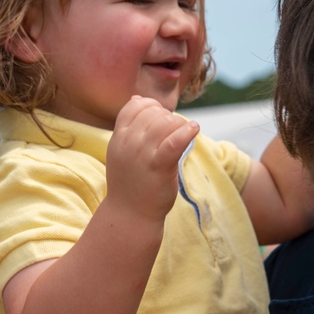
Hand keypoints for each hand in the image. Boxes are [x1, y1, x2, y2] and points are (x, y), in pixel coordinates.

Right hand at [105, 96, 198, 223]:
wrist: (130, 215)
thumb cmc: (130, 182)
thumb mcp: (122, 150)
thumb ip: (129, 126)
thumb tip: (138, 98)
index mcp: (118, 137)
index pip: (135, 105)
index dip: (152, 106)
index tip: (161, 118)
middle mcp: (128, 143)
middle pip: (153, 113)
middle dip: (168, 117)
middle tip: (175, 132)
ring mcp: (142, 154)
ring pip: (166, 123)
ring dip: (180, 125)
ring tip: (185, 134)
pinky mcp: (159, 166)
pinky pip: (175, 141)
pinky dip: (187, 132)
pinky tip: (195, 129)